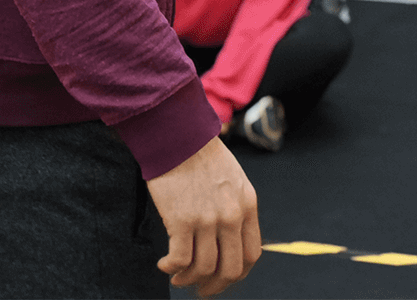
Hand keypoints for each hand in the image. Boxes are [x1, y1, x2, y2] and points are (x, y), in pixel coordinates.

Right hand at [147, 137, 260, 295]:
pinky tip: (165, 264)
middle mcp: (231, 215)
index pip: (251, 255)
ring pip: (204, 269)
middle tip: (200, 288)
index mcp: (247, 204)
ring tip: (178, 276)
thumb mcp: (232, 177)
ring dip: (189, 279)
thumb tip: (228, 239)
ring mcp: (207, 219)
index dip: (236, 274)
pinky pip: (180, 260)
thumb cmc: (199, 152)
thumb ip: (235, 206)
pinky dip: (172, 268)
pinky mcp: (182, 219)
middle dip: (214, 286)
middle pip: (230, 269)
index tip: (222, 278)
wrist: (177, 132)